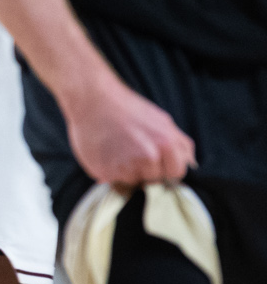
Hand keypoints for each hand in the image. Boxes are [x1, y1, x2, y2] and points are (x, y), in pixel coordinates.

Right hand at [63, 77, 194, 184]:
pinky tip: (107, 154)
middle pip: (154, 180)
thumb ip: (181, 144)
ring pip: (133, 181)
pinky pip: (113, 180)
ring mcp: (126, 166)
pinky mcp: (105, 172)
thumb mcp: (163, 121)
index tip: (157, 162)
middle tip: (133, 152)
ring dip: (127, 172)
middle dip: (147, 170)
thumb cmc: (128, 109)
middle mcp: (147, 157)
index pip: (176, 173)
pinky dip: (110, 171)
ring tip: (118, 151)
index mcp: (166, 144)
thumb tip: (190, 163)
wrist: (93, 101)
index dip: (167, 168)